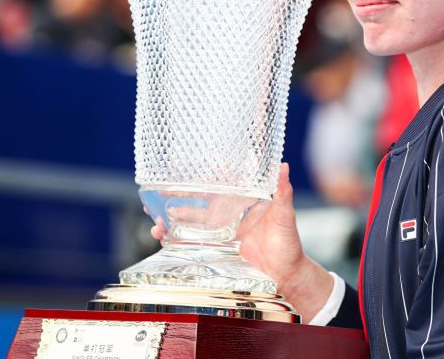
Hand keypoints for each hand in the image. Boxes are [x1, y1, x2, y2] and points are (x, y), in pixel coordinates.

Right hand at [147, 164, 333, 318]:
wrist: (287, 276)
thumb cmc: (289, 244)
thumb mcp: (285, 216)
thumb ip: (282, 193)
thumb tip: (282, 166)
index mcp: (241, 204)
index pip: (216, 187)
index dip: (198, 180)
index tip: (179, 173)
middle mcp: (227, 217)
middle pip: (195, 205)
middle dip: (173, 200)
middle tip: (154, 196)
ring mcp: (220, 236)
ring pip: (188, 225)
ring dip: (169, 222)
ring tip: (155, 222)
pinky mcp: (216, 253)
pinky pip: (192, 246)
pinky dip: (175, 242)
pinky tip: (163, 240)